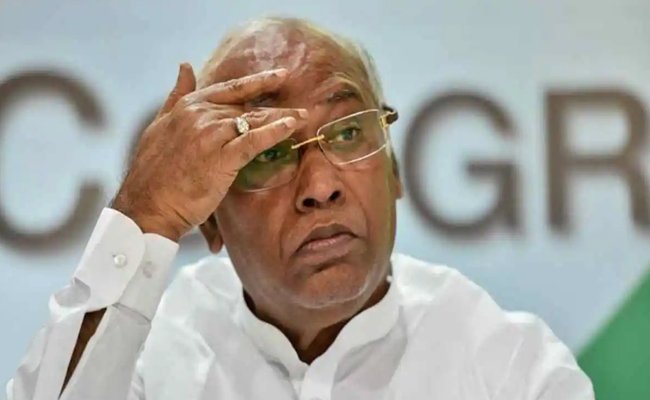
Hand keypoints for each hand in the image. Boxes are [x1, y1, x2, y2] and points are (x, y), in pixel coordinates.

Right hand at [111, 63, 305, 240]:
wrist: (146, 205)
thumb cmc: (152, 173)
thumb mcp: (159, 125)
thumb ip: (176, 95)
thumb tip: (186, 65)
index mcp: (188, 107)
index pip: (230, 89)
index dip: (257, 82)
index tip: (280, 76)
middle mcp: (200, 115)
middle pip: (246, 107)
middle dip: (275, 106)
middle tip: (302, 106)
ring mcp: (211, 135)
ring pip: (253, 121)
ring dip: (281, 118)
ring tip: (303, 117)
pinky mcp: (221, 158)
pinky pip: (254, 140)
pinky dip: (275, 132)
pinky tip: (292, 126)